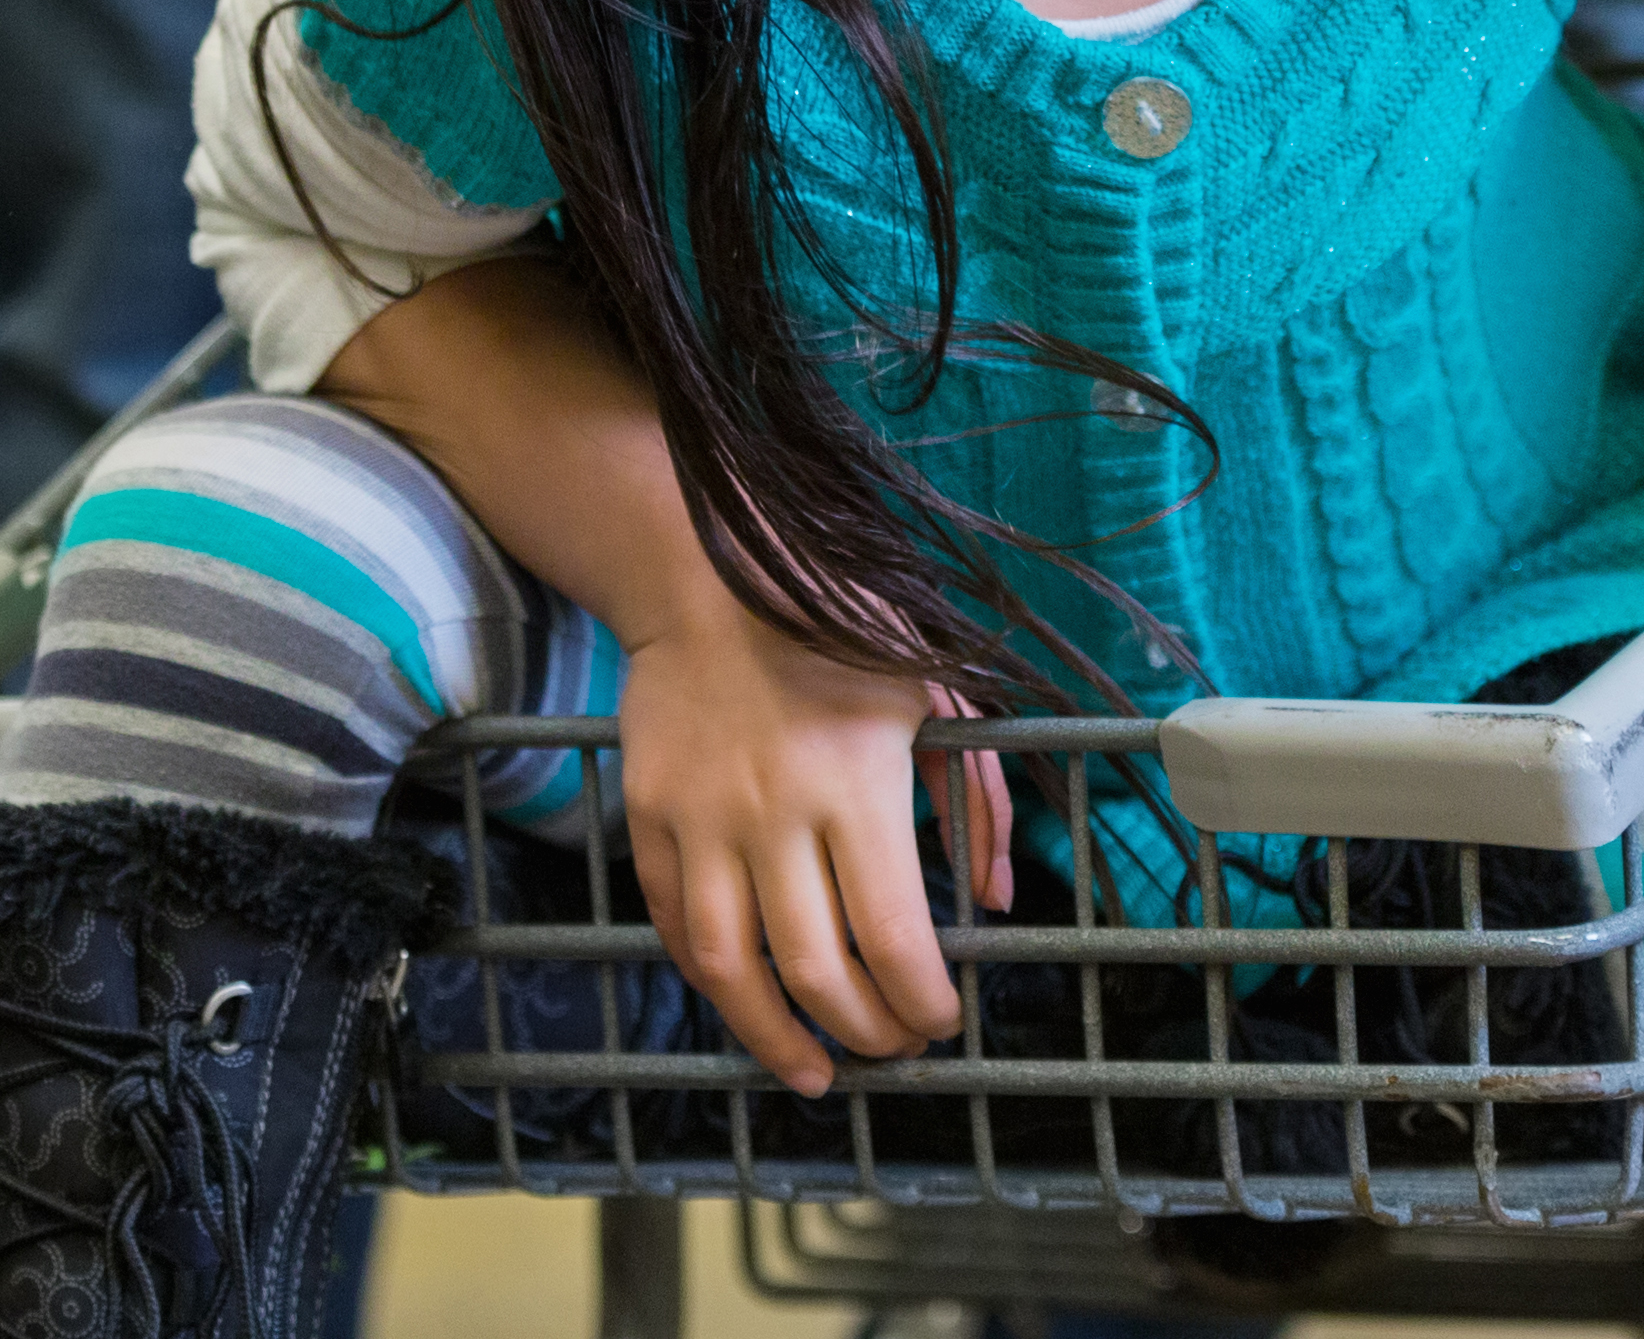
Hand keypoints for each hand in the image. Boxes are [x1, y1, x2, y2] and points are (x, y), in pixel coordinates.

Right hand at [610, 597, 1011, 1095]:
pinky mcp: (649, 815)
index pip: (893, 939)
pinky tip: (747, 1002)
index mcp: (856, 784)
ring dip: (776, 1041)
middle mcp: (774, 813)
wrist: (707, 571)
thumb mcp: (937, 695)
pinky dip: (710, 979)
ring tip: (813, 1073)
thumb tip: (994, 899)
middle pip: (817, 972)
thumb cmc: (840, 630)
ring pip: (731, 971)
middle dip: (866, 1033)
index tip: (943, 1019)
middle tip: (894, 1046)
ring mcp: (702, 819)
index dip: (923, 1003)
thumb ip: (976, 799)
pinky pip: (673, 924)